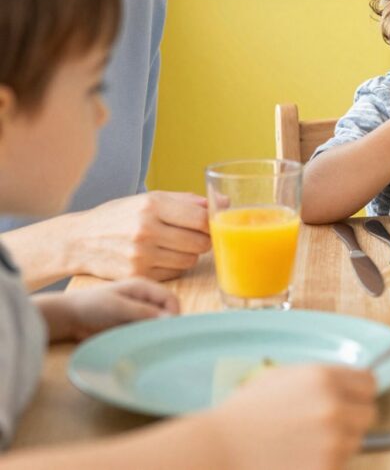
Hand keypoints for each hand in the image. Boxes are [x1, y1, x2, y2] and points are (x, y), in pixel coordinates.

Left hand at [52, 278, 179, 340]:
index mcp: (144, 288)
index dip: (174, 314)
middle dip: (165, 326)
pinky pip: (145, 332)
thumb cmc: (91, 305)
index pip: (170, 299)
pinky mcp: (130, 325)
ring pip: (156, 324)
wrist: (67, 317)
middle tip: (159, 341)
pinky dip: (145, 339)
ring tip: (148, 345)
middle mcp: (144, 299)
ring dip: (154, 334)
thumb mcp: (118, 306)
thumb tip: (170, 319)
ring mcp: (137, 313)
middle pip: (166, 312)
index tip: (169, 332)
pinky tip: (140, 346)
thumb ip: (143, 312)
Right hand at [72, 191, 211, 280]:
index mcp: (152, 206)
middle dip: (204, 239)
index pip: (201, 219)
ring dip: (190, 253)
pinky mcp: (138, 274)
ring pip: (191, 259)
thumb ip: (188, 201)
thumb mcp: (150, 199)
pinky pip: (176, 272)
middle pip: (201, 242)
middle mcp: (146, 230)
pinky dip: (175, 265)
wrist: (79, 240)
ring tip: (175, 245)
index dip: (213, 223)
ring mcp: (141, 255)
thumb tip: (225, 202)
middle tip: (195, 235)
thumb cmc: (120, 216)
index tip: (212, 224)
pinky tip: (162, 256)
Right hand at [205, 364, 377, 469]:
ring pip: (356, 441)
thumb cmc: (245, 414)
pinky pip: (340, 463)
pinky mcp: (326, 467)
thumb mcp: (282, 378)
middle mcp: (334, 406)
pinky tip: (300, 459)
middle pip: (369, 413)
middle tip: (329, 426)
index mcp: (324, 378)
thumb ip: (321, 379)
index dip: (359, 392)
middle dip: (353, 418)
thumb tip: (350, 384)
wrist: (219, 450)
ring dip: (339, 443)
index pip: (369, 382)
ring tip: (306, 444)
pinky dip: (326, 462)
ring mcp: (332, 440)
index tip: (352, 400)